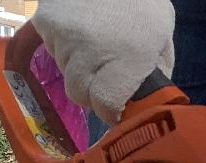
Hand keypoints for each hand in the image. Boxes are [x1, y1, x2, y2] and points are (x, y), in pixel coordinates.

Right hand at [34, 0, 173, 122]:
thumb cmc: (142, 3)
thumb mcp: (161, 36)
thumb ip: (154, 71)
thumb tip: (142, 101)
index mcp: (127, 61)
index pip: (105, 107)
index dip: (109, 109)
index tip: (115, 104)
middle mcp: (91, 52)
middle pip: (79, 93)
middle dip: (91, 89)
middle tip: (103, 70)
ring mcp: (64, 38)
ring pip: (64, 71)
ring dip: (77, 64)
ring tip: (93, 41)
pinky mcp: (44, 23)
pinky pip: (51, 48)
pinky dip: (63, 44)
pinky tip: (79, 29)